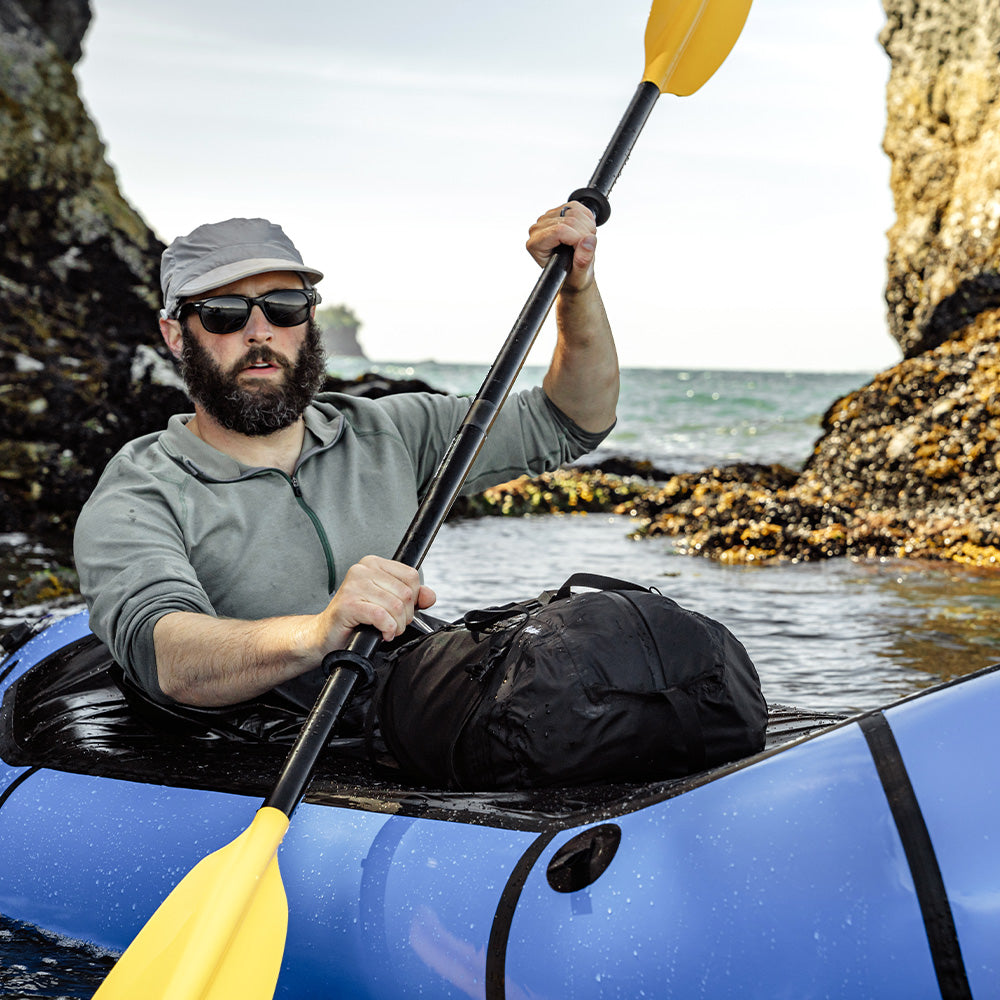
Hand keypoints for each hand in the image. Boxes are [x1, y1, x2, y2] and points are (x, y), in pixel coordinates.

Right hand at [319, 555, 436, 647]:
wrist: (326, 634)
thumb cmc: (356, 618)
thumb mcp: (388, 603)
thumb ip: (412, 597)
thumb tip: (430, 596)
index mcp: (373, 563)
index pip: (411, 576)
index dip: (413, 599)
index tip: (401, 610)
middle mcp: (362, 569)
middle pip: (405, 593)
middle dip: (405, 616)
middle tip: (393, 624)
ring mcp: (353, 585)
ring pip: (395, 606)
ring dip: (396, 625)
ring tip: (387, 630)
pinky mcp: (348, 604)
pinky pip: (381, 616)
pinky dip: (387, 629)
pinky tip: (382, 633)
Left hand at [525, 201, 597, 291]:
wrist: (573, 272)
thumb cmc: (571, 275)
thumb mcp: (579, 275)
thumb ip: (582, 261)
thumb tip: (588, 241)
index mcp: (536, 245)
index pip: (559, 230)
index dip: (577, 238)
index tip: (583, 250)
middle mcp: (538, 229)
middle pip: (569, 220)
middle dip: (585, 233)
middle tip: (586, 248)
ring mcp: (547, 218)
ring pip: (575, 211)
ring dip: (588, 226)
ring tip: (584, 242)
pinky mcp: (559, 210)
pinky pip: (578, 206)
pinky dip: (588, 218)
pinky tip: (584, 232)